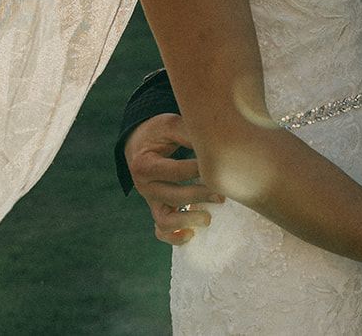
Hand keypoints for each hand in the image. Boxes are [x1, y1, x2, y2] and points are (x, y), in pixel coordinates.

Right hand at [124, 113, 222, 244]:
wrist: (139, 143)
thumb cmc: (158, 133)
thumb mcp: (169, 125)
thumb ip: (188, 133)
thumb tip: (214, 145)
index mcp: (144, 164)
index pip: (175, 171)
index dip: (199, 170)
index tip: (219, 166)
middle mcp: (144, 186)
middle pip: (173, 196)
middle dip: (200, 195)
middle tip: (222, 193)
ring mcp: (150, 200)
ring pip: (165, 220)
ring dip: (188, 220)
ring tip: (208, 217)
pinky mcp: (156, 208)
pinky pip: (162, 230)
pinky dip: (175, 237)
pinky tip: (192, 234)